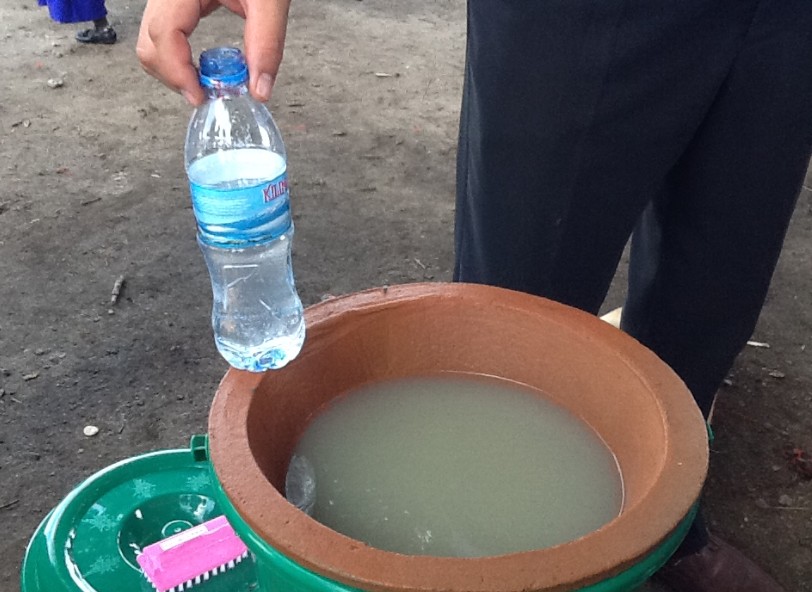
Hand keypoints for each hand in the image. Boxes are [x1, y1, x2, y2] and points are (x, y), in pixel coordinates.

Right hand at [136, 0, 290, 105]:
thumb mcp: (270, 1)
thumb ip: (267, 44)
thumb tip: (260, 89)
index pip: (163, 34)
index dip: (178, 71)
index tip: (201, 96)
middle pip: (149, 44)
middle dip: (174, 76)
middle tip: (205, 94)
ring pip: (150, 42)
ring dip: (174, 70)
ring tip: (207, 82)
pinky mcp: (174, 2)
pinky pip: (163, 34)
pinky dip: (178, 57)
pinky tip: (202, 66)